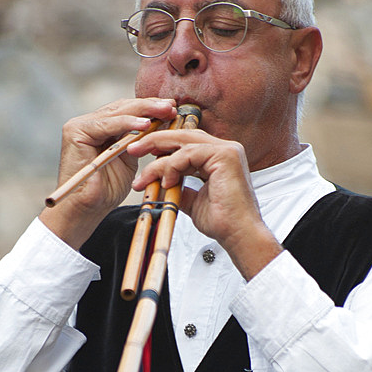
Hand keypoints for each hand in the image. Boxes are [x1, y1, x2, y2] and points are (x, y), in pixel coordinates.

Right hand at [40, 97, 175, 247]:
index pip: (128, 111)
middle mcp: (88, 123)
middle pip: (123, 107)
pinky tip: (146, 124)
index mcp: (100, 127)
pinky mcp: (76, 132)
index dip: (150, 109)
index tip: (173, 109)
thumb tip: (162, 121)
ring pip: (117, 112)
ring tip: (164, 111)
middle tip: (172, 106)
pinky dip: (128, 123)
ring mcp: (80, 125)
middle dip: (150, 106)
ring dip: (143, 111)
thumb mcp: (129, 159)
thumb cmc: (107, 190)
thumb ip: (138, 140)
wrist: (86, 209)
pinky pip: (108, 125)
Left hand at [129, 128, 282, 280]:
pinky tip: (166, 182)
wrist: (239, 236)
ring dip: (158, 160)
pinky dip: (172, 166)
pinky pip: (189, 153)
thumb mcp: (193, 201)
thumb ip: (180, 187)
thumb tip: (162, 184)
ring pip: (183, 143)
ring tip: (143, 177)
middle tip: (132, 150)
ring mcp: (227, 150)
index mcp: (218, 157)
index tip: (140, 155)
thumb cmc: (222, 222)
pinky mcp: (226, 156)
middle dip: (154, 142)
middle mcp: (224, 149)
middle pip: (183, 135)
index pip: (185, 142)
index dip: (161, 147)